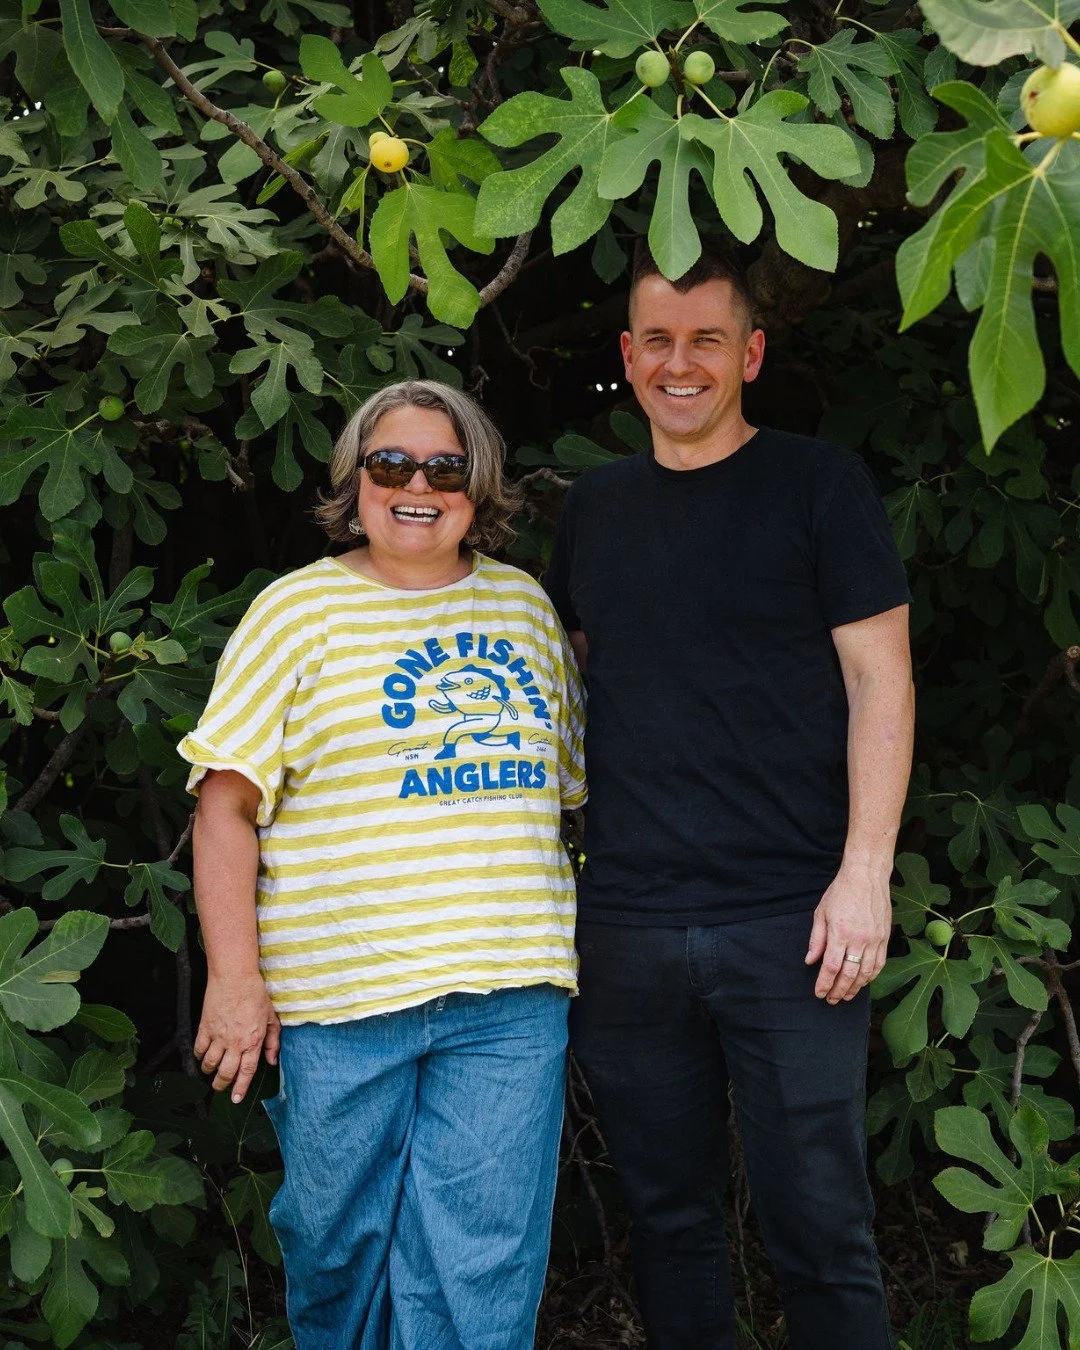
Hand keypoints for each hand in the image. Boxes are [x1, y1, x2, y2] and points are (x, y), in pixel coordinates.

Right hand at [194, 971, 280, 1102]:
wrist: (234, 976)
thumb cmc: (255, 993)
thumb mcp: (271, 1017)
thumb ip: (273, 1041)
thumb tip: (273, 1060)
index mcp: (252, 1041)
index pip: (246, 1071)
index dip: (241, 1088)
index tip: (236, 1099)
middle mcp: (234, 1042)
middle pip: (225, 1073)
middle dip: (222, 1085)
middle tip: (220, 1087)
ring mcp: (218, 1036)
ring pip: (209, 1064)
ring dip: (209, 1071)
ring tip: (211, 1071)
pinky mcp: (204, 1027)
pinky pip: (198, 1049)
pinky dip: (198, 1055)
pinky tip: (202, 1054)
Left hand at [804, 864, 891, 1004]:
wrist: (866, 877)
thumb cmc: (841, 892)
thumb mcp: (821, 913)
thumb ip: (816, 939)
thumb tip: (810, 961)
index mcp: (840, 932)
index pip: (831, 966)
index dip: (825, 983)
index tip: (819, 993)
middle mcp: (859, 939)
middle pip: (849, 974)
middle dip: (839, 990)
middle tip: (831, 1000)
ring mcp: (875, 940)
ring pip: (866, 973)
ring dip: (855, 988)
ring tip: (846, 995)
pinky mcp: (885, 938)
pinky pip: (880, 964)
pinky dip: (871, 977)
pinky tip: (863, 982)